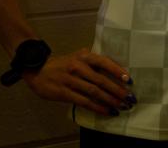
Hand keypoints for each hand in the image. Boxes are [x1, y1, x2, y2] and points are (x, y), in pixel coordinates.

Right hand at [22, 48, 136, 115]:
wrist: (37, 69)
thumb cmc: (63, 63)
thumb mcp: (78, 56)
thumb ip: (93, 61)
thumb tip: (116, 68)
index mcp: (83, 56)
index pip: (103, 62)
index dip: (117, 71)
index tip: (129, 80)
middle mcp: (78, 67)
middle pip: (101, 80)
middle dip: (117, 90)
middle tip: (129, 98)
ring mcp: (71, 80)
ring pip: (94, 92)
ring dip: (110, 100)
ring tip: (121, 106)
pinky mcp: (64, 93)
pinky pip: (84, 102)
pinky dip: (97, 107)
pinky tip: (107, 111)